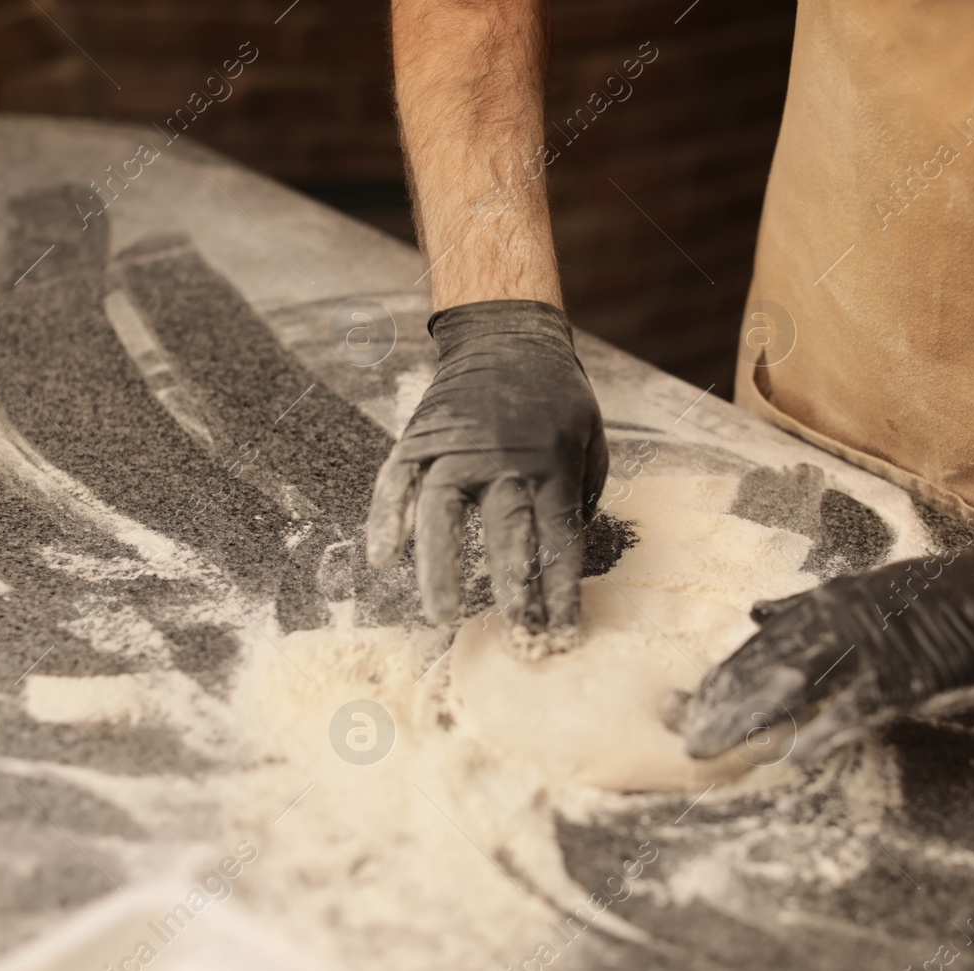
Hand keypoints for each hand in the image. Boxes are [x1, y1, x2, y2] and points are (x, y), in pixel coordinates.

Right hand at [366, 300, 608, 642]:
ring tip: (440, 615)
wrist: (508, 333)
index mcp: (551, 463)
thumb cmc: (557, 397)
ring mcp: (455, 448)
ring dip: (440, 568)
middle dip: (512, 588)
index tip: (561, 633)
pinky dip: (387, 517)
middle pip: (505, 533)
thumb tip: (562, 551)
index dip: (560, 590)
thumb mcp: (591, 439)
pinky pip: (398, 482)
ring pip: (443, 514)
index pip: (557, 539)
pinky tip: (382, 557)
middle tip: (514, 633)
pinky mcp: (420, 438)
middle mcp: (502, 459)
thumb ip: (580, 496)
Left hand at [681, 541, 973, 762]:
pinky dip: (821, 730)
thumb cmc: (955, 594)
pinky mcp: (907, 676)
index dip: (728, 673)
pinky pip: (854, 709)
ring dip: (751, 719)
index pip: (765, 641)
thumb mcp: (876, 589)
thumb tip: (759, 612)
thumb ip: (815, 605)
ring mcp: (873, 646)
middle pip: (767, 664)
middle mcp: (844, 617)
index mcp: (836, 600)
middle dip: (723, 701)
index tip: (693, 700)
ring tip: (712, 746)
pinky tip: (790, 754)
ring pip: (795, 684)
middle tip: (686, 733)